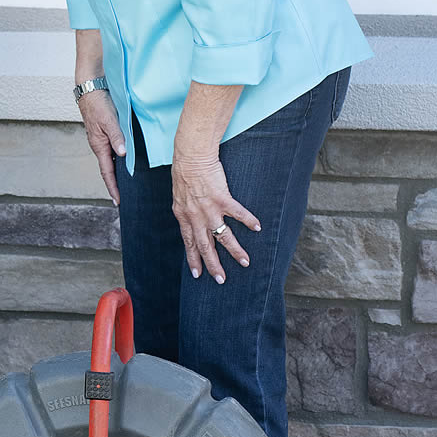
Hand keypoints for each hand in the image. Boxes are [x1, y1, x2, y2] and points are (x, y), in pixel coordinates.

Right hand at [77, 90, 125, 204]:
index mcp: (99, 145)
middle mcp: (100, 145)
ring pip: (111, 160)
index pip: (107, 172)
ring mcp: (102, 139)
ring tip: (127, 184)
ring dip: (117, 173)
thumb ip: (117, 137)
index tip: (117, 201)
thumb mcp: (109, 120)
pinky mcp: (105, 133)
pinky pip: (112, 150)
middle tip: (123, 198)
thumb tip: (122, 154)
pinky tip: (126, 161)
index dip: (113, 187)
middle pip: (108, 169)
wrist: (90, 88)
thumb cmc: (98, 103)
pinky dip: (118, 160)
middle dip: (115, 184)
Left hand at [170, 154, 259, 282]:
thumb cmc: (184, 173)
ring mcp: (209, 209)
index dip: (193, 259)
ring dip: (235, 251)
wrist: (191, 156)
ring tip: (245, 262)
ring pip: (223, 236)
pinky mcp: (222, 198)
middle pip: (205, 246)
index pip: (189, 243)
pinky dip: (248, 221)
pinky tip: (258, 227)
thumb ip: (185, 212)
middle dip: (213, 265)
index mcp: (183, 216)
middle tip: (221, 279)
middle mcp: (195, 216)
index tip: (197, 274)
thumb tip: (190, 221)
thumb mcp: (179, 197)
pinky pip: (238, 214)